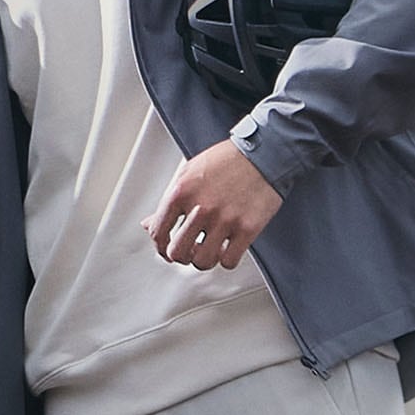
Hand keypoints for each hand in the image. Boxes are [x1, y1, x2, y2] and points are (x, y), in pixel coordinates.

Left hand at [154, 144, 282, 274]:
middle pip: (177, 252)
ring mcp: (224, 220)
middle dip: (181, 256)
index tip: (166, 249)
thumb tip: (149, 223)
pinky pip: (229, 262)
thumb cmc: (228, 160)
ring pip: (202, 261)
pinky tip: (228, 249)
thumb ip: (170, 200)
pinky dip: (226, 260)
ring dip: (204, 259)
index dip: (160, 246)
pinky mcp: (247, 229)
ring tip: (209, 250)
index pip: (158, 232)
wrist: (265, 153)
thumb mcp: (189, 172)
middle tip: (188, 251)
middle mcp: (201, 208)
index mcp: (181, 192)